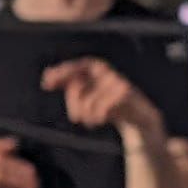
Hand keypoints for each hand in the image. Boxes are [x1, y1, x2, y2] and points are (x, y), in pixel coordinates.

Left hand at [40, 56, 164, 144]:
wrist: (140, 120)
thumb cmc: (112, 106)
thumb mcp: (90, 95)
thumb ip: (72, 86)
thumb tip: (46, 79)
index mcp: (100, 70)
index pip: (79, 65)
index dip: (63, 72)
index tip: (46, 82)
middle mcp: (109, 74)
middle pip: (80, 83)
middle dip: (73, 100)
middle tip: (75, 116)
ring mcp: (119, 84)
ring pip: (90, 99)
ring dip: (86, 113)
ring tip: (90, 120)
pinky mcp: (127, 96)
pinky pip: (103, 107)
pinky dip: (97, 116)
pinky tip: (98, 121)